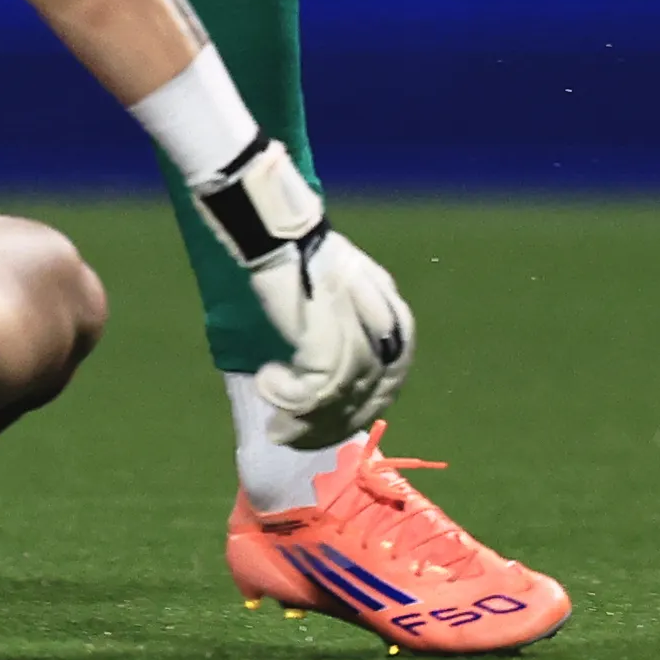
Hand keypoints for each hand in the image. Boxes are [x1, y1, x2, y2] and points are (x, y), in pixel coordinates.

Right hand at [187, 133, 415, 446]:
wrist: (275, 221)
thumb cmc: (298, 252)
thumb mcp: (337, 289)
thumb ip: (349, 328)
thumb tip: (337, 382)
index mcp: (394, 311)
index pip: (392, 377)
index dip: (361, 410)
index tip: (327, 427)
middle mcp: (385, 320)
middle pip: (372, 394)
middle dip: (333, 427)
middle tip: (294, 438)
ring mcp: (359, 326)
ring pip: (344, 398)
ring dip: (306, 422)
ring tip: (276, 427)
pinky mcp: (328, 330)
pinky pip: (317, 388)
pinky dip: (289, 397)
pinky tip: (266, 383)